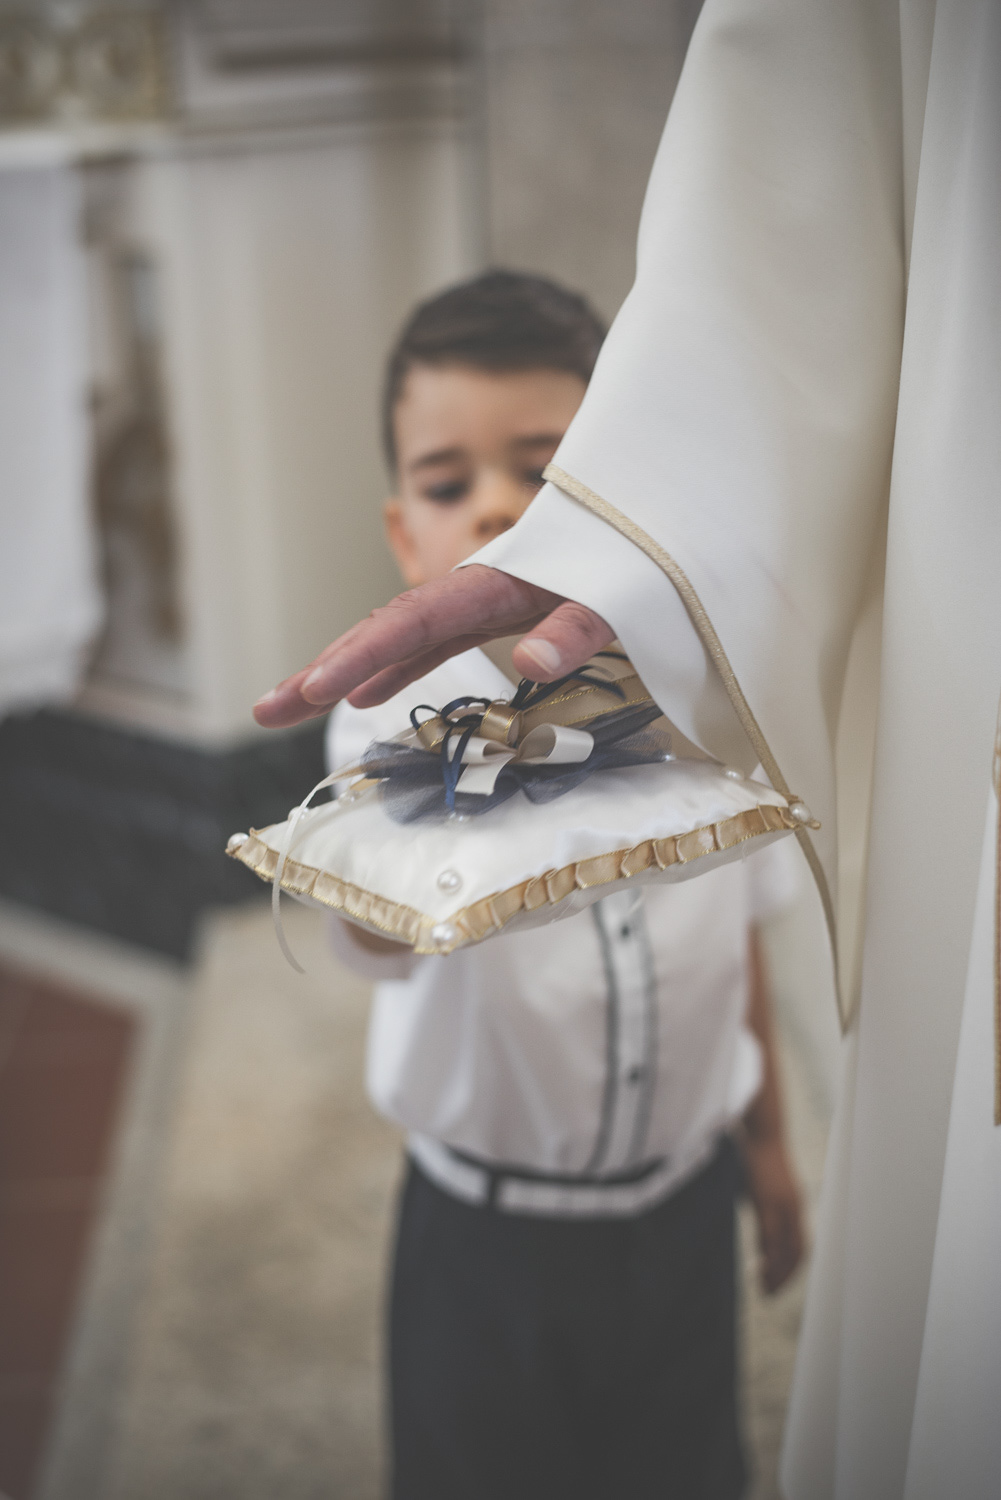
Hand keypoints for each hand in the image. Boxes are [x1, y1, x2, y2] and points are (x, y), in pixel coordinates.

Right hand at [253, 564, 613, 728]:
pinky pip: (428, 645)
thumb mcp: (619, 595)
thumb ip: (577, 625)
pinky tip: (363, 696)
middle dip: (322, 669)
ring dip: (342, 672)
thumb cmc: (642, 559)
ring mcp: (476, 604)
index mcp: (494, 583)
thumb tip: (529, 660)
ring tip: (286, 707)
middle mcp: (472, 590)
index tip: (320, 688)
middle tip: (266, 708)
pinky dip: (393, 668)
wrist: (657, 522)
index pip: (413, 621)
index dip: (363, 654)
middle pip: (383, 629)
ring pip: (396, 639)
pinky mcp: (490, 616)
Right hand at [739, 1134, 804, 1294]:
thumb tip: (759, 1236)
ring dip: (778, 1272)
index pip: (798, 1246)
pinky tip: (761, 1268)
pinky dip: (769, 1256)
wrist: (762, 1129)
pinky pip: (772, 1236)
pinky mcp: (770, 1200)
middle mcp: (794, 1207)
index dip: (790, 1268)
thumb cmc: (757, 1155)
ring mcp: (785, 1204)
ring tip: (765, 1287)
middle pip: (798, 1252)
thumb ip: (764, 1212)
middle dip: (786, 1277)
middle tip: (770, 1293)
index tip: (775, 1282)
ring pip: (787, 1248)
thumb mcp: (761, 1189)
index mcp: (793, 1205)